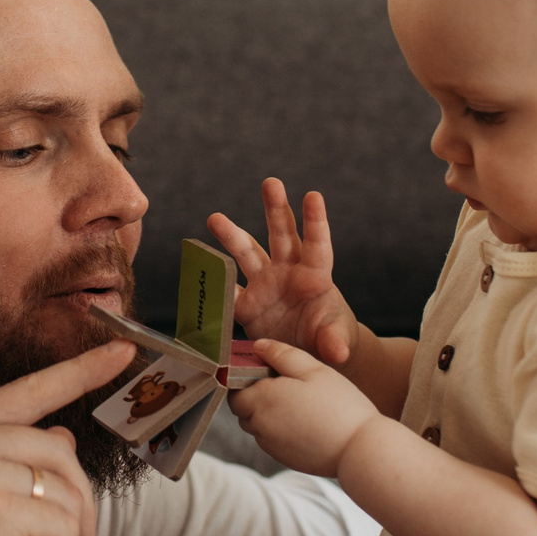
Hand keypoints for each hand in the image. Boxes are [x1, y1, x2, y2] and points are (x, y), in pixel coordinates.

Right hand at [208, 178, 356, 366]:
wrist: (309, 354)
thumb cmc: (329, 338)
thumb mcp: (336, 341)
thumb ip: (334, 343)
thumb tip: (337, 353)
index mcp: (314, 276)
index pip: (316, 245)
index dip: (315, 221)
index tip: (313, 195)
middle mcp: (287, 272)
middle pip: (281, 234)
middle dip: (276, 208)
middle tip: (271, 182)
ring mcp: (264, 285)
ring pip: (247, 253)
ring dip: (232, 235)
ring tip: (215, 218)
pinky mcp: (246, 305)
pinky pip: (227, 291)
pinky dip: (214, 281)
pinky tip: (199, 265)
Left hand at [228, 336, 377, 477]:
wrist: (359, 450)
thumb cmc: (339, 406)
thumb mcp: (313, 369)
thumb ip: (282, 354)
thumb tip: (258, 345)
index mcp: (261, 399)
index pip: (235, 389)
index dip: (248, 379)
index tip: (269, 372)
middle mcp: (259, 425)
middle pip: (244, 408)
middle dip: (257, 396)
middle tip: (288, 386)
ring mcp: (270, 445)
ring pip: (257, 425)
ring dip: (268, 413)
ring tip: (299, 404)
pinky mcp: (282, 458)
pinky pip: (272, 439)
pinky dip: (281, 430)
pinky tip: (306, 422)